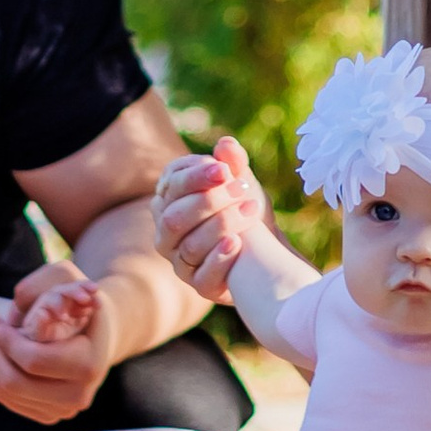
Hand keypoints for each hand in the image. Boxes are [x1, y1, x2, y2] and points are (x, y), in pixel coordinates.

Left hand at [0, 261, 118, 424]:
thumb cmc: (78, 299)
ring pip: (8, 395)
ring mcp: (62, 410)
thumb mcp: (66, 277)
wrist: (98, 332)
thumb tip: (16, 304)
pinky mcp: (47, 415)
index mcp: (88, 364)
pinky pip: (8, 402)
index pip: (34, 360)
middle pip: (16, 382)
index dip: (4, 340)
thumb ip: (40, 283)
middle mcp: (78, 396)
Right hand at [153, 137, 265, 297]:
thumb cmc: (243, 205)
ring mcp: (179, 260)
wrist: (264, 246)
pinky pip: (202, 276)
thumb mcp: (240, 180)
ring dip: (220, 225)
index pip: (172, 186)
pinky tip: (238, 243)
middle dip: (210, 201)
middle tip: (242, 188)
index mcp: (169, 199)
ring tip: (249, 210)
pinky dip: (219, 258)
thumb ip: (233, 163)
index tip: (224, 170)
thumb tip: (225, 145)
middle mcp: (166, 231)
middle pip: (175, 217)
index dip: (196, 177)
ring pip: (189, 245)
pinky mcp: (199, 285)